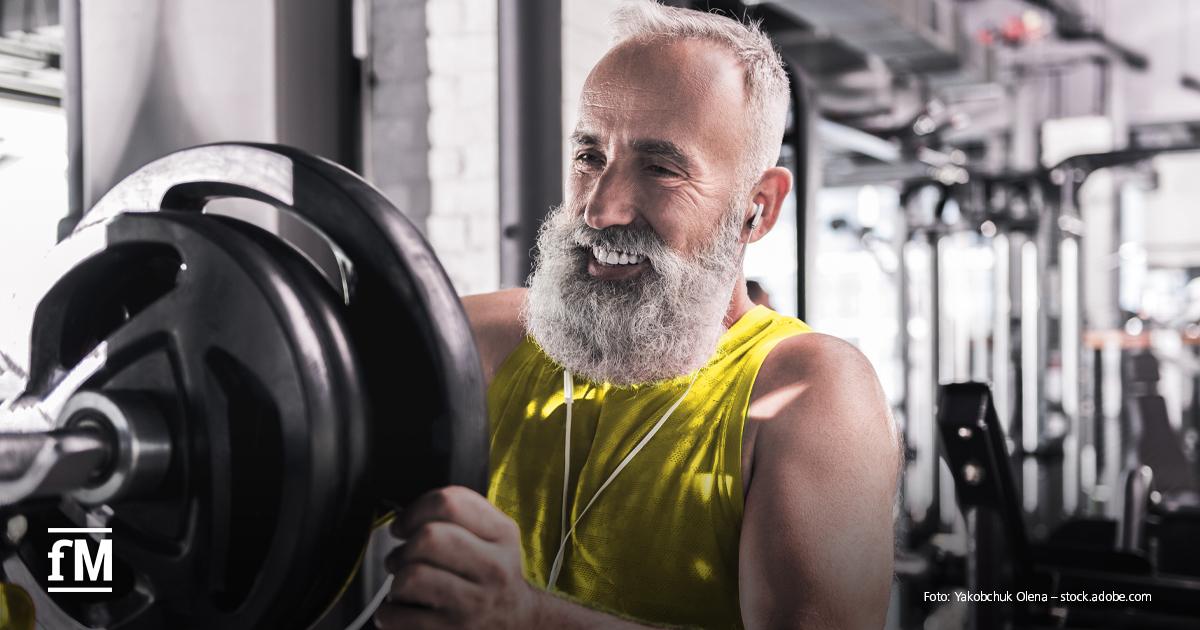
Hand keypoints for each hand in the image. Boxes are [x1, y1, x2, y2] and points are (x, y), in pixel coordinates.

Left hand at [374, 486, 539, 628]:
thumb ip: (461, 515)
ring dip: (396, 581)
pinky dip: (388, 612)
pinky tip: (404, 610)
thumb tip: (407, 517)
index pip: (449, 503)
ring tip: (406, 586)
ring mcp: (473, 604)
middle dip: (403, 548)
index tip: (405, 525)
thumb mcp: (495, 536)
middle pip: (428, 538)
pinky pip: (396, 615)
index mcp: (502, 534)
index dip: (414, 511)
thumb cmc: (493, 576)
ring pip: (411, 576)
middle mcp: (493, 568)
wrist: (518, 625)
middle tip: (402, 559)